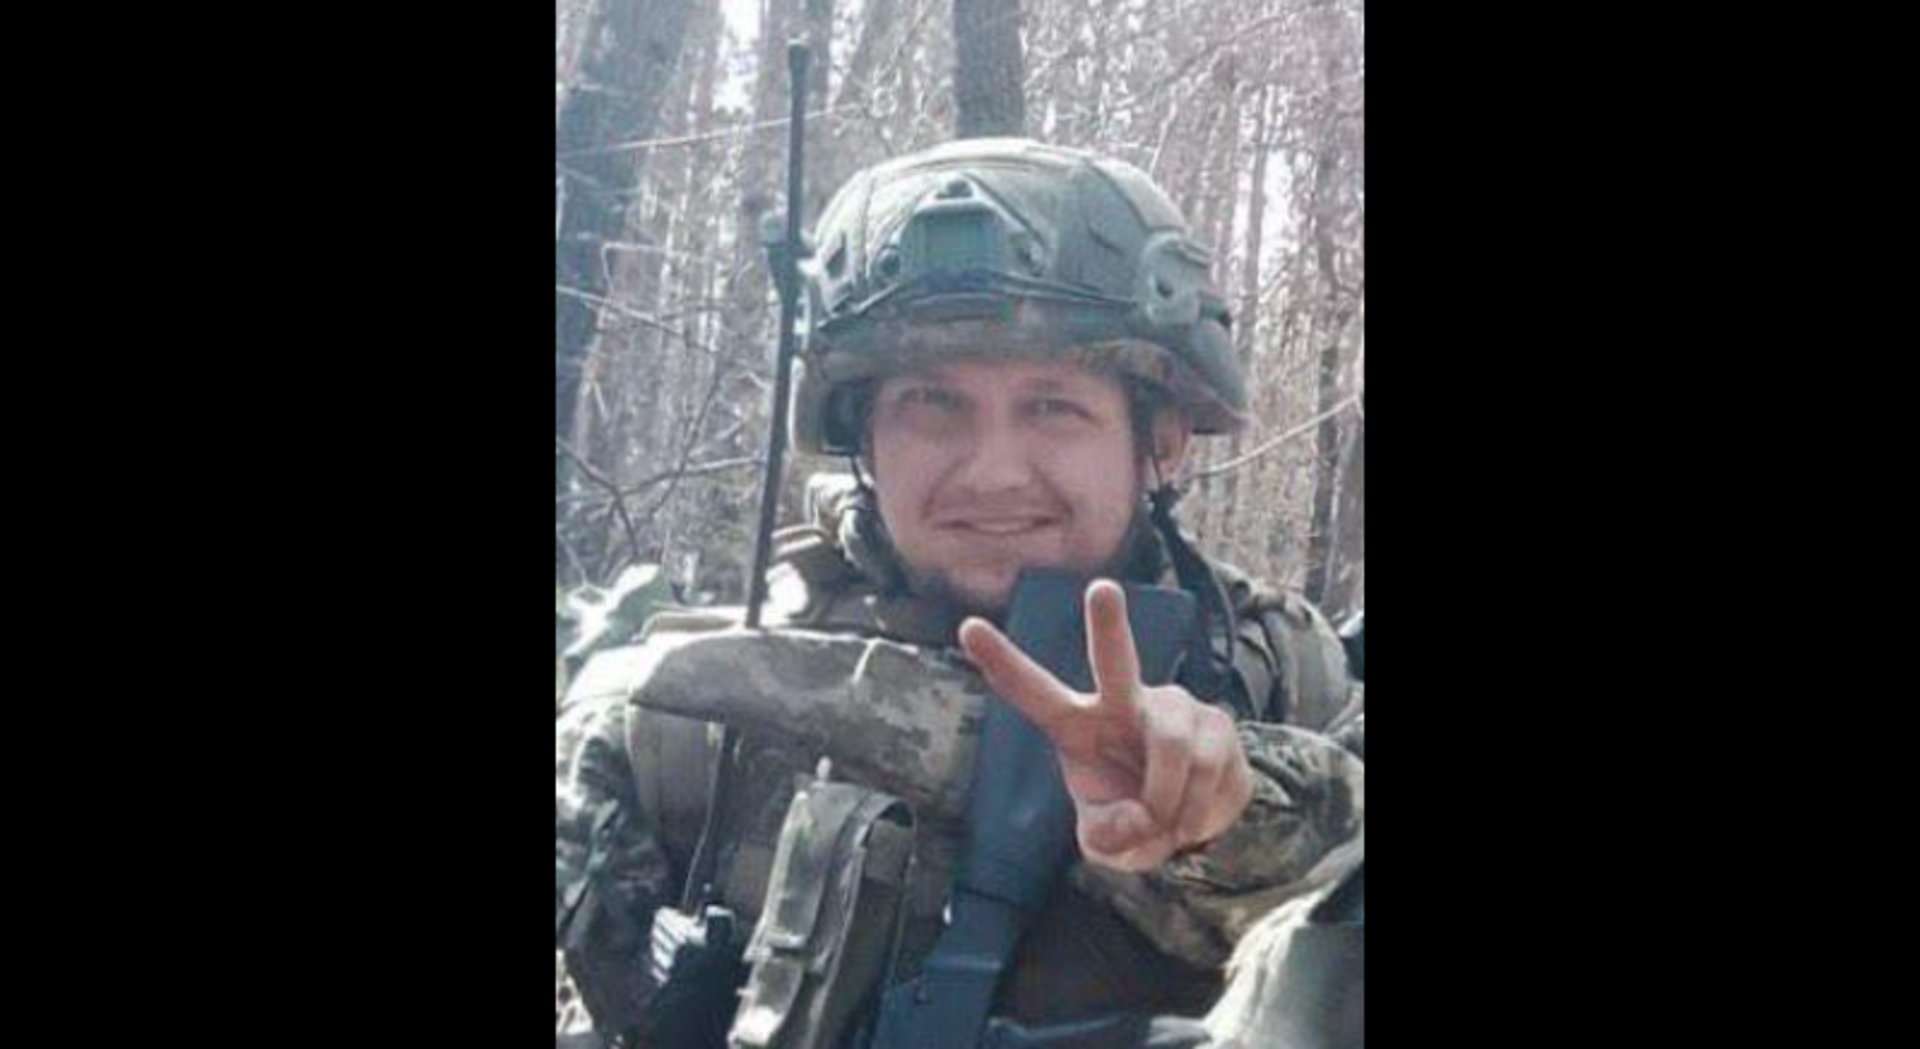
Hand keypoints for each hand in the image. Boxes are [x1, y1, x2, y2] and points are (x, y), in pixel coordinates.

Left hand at [959, 579, 1253, 871]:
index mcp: (1077, 726)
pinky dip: (1197, 807)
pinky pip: (1206, 766)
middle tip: (1101, 590)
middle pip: (1114, 662)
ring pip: (1170, 745)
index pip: (1034, 693)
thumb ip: (1109, 835)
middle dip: (1108, 626)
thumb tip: (1139, 816)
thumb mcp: (1107, 842)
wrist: (1196, 827)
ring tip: (1168, 823)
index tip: (967, 628)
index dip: (1002, 662)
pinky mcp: (1216, 721)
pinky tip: (1193, 813)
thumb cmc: (1135, 819)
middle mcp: (1122, 703)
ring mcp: (1173, 707)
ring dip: (1169, 801)